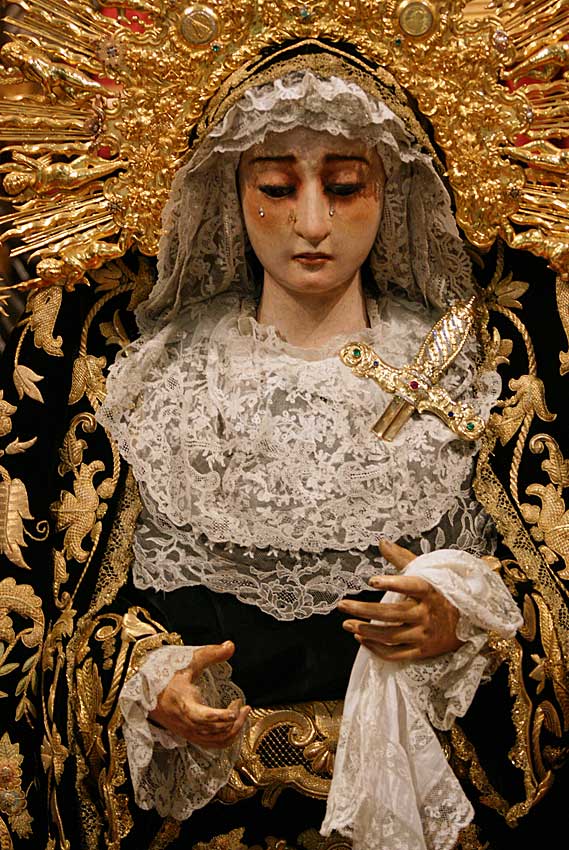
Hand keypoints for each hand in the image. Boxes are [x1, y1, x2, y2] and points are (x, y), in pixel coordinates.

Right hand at [148, 641, 249, 748]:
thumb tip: (231, 646)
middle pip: (215, 731)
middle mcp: (186, 723)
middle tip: (243, 706)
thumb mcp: (188, 661)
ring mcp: (188, 732)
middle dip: (235, 720)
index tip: (236, 708)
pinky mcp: (189, 735)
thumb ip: (211, 653)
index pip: (204, 717)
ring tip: (241, 714)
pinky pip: (211, 745)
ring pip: (215, 741)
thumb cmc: (167, 674)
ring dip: (233, 731)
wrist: (145, 690)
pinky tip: (232, 726)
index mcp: (184, 704)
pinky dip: (225, 739)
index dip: (222, 716)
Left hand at [338, 540, 462, 661]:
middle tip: (342, 606)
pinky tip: (361, 638)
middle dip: (364, 610)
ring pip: (390, 636)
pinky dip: (376, 648)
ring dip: (366, 630)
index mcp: (430, 592)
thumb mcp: (426, 573)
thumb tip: (381, 542)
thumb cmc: (441, 593)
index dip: (393, 583)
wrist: (468, 623)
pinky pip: (396, 654)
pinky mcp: (422, 651)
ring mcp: (424, 635)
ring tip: (347, 623)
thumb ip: (402, 558)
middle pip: (392, 614)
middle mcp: (427, 614)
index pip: (412, 586)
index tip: (372, 580)